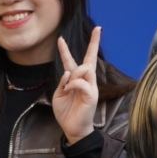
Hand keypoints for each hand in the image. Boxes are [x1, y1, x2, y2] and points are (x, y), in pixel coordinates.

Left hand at [52, 26, 100, 144]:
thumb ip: (62, 82)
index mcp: (76, 80)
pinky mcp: (92, 95)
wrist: (72, 129)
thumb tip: (68, 72)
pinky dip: (73, 83)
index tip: (61, 38)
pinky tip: (69, 90)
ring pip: (86, 68)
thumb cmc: (66, 113)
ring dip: (74, 73)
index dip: (65, 50)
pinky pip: (82, 82)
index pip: (73, 62)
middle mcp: (85, 81)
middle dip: (94, 43)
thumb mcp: (58, 95)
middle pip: (90, 59)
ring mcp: (90, 87)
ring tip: (68, 87)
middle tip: (98, 28)